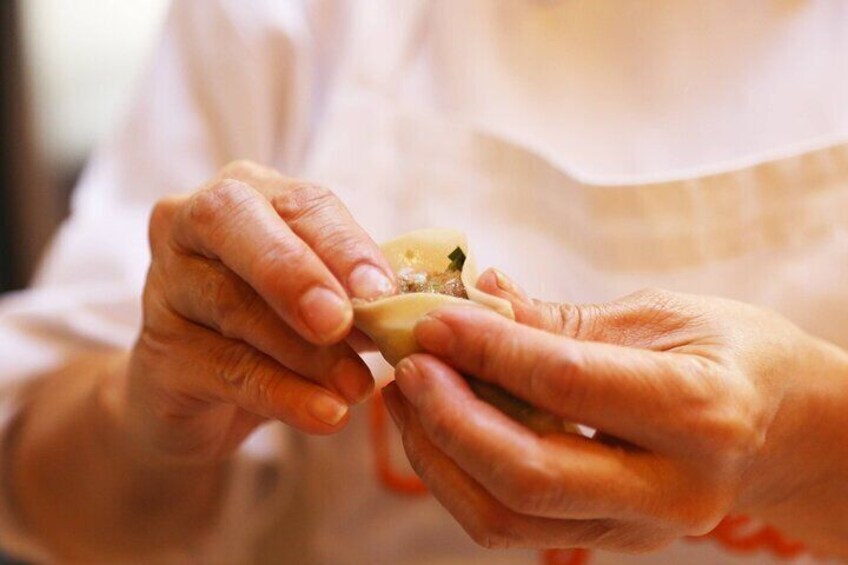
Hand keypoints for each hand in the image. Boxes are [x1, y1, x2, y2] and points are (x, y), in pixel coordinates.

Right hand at [108, 160, 395, 465]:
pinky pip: (225, 369)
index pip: (297, 202)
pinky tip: (325, 414)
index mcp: (246, 195)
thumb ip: (354, 290)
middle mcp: (189, 226)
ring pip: (233, 306)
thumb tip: (410, 305)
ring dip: (305, 352)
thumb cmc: (275, 327)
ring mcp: (164, 286)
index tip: (382, 289)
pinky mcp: (157, 353)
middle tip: (341, 321)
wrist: (200, 394)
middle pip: (232, 224)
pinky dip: (282, 394)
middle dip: (293, 272)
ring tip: (357, 386)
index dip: (342, 243)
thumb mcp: (319, 297)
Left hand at [383, 270, 847, 553]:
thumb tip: (476, 296)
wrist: (781, 429)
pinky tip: (436, 424)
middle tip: (407, 363)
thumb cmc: (732, 354)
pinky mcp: (605, 539)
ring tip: (407, 392)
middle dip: (448, 417)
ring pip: (507, 516)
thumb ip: (565, 322)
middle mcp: (670, 489)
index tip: (431, 317)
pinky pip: (512, 524)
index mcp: (699, 413)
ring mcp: (636, 528)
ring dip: (438, 454)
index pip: (566, 384)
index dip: (487, 348)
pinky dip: (459, 475)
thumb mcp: (663, 316)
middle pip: (528, 475)